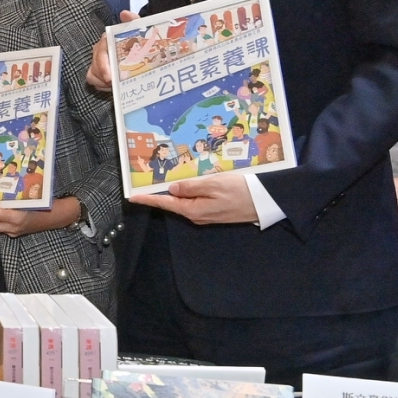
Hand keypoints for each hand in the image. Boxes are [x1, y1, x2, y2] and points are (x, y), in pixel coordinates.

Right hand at [87, 11, 136, 91]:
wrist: (142, 51)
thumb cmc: (139, 40)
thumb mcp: (139, 29)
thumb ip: (133, 20)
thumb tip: (124, 13)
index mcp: (108, 39)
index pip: (101, 49)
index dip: (102, 63)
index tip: (109, 76)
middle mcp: (100, 50)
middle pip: (95, 63)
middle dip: (103, 75)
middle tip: (113, 84)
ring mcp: (97, 61)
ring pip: (92, 73)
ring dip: (102, 81)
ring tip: (116, 86)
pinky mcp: (97, 72)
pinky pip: (92, 79)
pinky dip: (101, 85)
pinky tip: (111, 87)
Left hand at [129, 172, 259, 224]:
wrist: (265, 202)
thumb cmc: (240, 191)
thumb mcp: (213, 184)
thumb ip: (190, 187)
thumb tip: (172, 190)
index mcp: (193, 209)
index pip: (165, 203)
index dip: (148, 199)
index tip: (133, 197)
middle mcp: (196, 215)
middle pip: (173, 203)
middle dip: (160, 194)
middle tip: (146, 182)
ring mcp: (206, 215)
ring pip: (185, 202)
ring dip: (175, 192)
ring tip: (163, 181)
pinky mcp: (214, 212)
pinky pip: (196, 202)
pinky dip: (189, 194)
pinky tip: (187, 186)